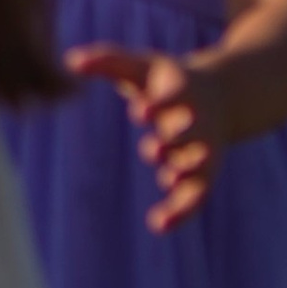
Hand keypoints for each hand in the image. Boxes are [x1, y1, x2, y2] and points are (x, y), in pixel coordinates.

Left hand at [66, 40, 236, 230]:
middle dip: (175, 140)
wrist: (218, 99)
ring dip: (183, 176)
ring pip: (198, 169)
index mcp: (183, 92)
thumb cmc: (166, 81)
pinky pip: (195, 198)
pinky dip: (180, 212)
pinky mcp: (203, 176)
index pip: (174, 98)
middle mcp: (197, 123)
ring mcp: (202, 151)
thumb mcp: (139, 66)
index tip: (140, 110)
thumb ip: (106, 61)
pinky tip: (158, 225)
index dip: (159, 105)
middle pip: (191, 133)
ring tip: (167, 183)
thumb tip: (68, 61)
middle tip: (154, 147)